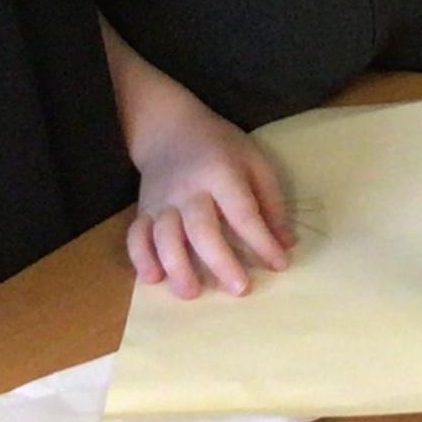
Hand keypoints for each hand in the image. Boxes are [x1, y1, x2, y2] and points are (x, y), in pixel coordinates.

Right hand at [124, 97, 293, 300]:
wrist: (169, 128)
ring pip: (164, 238)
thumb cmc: (220, 147)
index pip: (243, 212)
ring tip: (192, 293)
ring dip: (177, 267)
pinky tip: (153, 278)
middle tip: (240, 289)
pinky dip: (141, 259)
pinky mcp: (142, 210)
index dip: (262, 242)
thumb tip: (286, 244)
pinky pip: (136, 237)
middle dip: (221, 262)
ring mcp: (161, 201)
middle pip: (201, 229)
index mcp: (221, 173)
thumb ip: (270, 202)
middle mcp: (188, 189)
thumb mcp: (254, 161)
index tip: (280, 265)